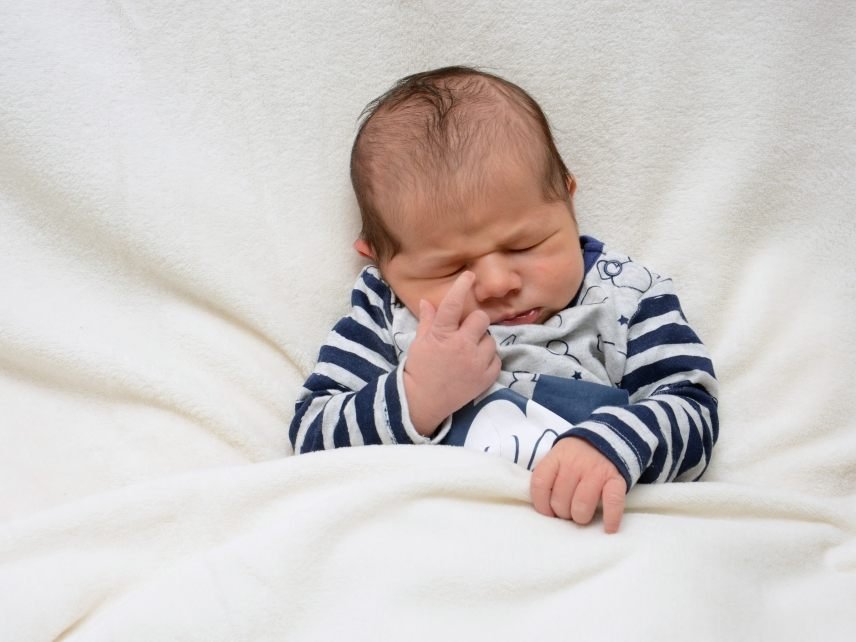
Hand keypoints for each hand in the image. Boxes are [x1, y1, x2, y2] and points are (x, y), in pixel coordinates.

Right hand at [404, 271, 500, 435]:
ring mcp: (476, 363)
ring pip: (490, 340)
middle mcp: (462, 346)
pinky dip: (488, 360)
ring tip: (469, 353)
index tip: (469, 275)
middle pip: (481, 319)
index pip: (453, 305)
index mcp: (442, 335)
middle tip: (466, 332)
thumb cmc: (420, 369)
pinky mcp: (486, 378)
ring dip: (482, 343)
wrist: (423, 402)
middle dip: (475, 323)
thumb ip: (428, 320)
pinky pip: (496, 359)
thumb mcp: (420, 342)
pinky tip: (474, 366)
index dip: (461, 287)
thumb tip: (428, 301)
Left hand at [530, 437, 626, 532]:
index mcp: (556, 457)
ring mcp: (596, 471)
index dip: (540, 504)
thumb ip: (548, 477)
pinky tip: (608, 528)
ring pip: (581, 505)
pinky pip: (612, 502)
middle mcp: (574, 463)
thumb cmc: (575, 458)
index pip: (540, 483)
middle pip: (560, 500)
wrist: (605, 441)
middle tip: (568, 511)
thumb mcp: (556, 458)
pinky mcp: (615, 480)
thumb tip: (545, 508)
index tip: (547, 512)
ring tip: (581, 515)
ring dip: (580, 517)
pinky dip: (610, 518)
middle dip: (562, 512)